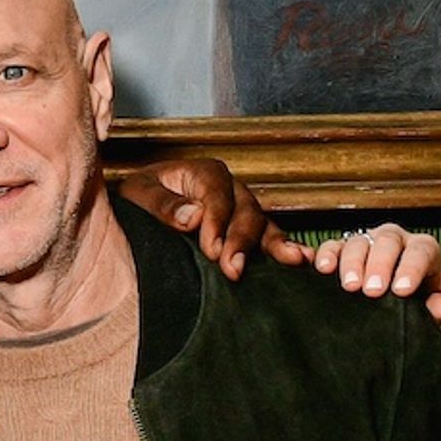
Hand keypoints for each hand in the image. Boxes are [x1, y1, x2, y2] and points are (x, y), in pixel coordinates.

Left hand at [119, 153, 294, 279]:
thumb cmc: (139, 199)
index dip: (216, 221)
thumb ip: (162, 204)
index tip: (211, 248)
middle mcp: (229, 189)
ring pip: (261, 224)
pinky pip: (270, 238)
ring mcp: (242, 209)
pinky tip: (301, 259)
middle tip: (233, 268)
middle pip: (244, 210)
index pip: (216, 194)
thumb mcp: (138, 195)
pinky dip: (285, 248)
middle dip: (241, 240)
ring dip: (274, 244)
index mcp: (203, 173)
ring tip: (290, 259)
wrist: (140, 213)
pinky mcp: (247, 232)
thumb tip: (192, 217)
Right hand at [315, 223, 440, 331]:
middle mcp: (395, 240)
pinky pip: (331, 246)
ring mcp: (367, 243)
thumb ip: (439, 309)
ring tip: (350, 286)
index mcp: (423, 250)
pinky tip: (324, 269)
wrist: (398, 304)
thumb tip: (438, 310)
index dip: (411, 269)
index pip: (421, 252)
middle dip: (379, 265)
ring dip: (352, 263)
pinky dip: (326, 255)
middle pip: (387, 241)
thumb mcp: (433, 308)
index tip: (401, 290)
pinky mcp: (341, 251)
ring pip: (358, 242)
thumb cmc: (417, 302)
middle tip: (373, 291)